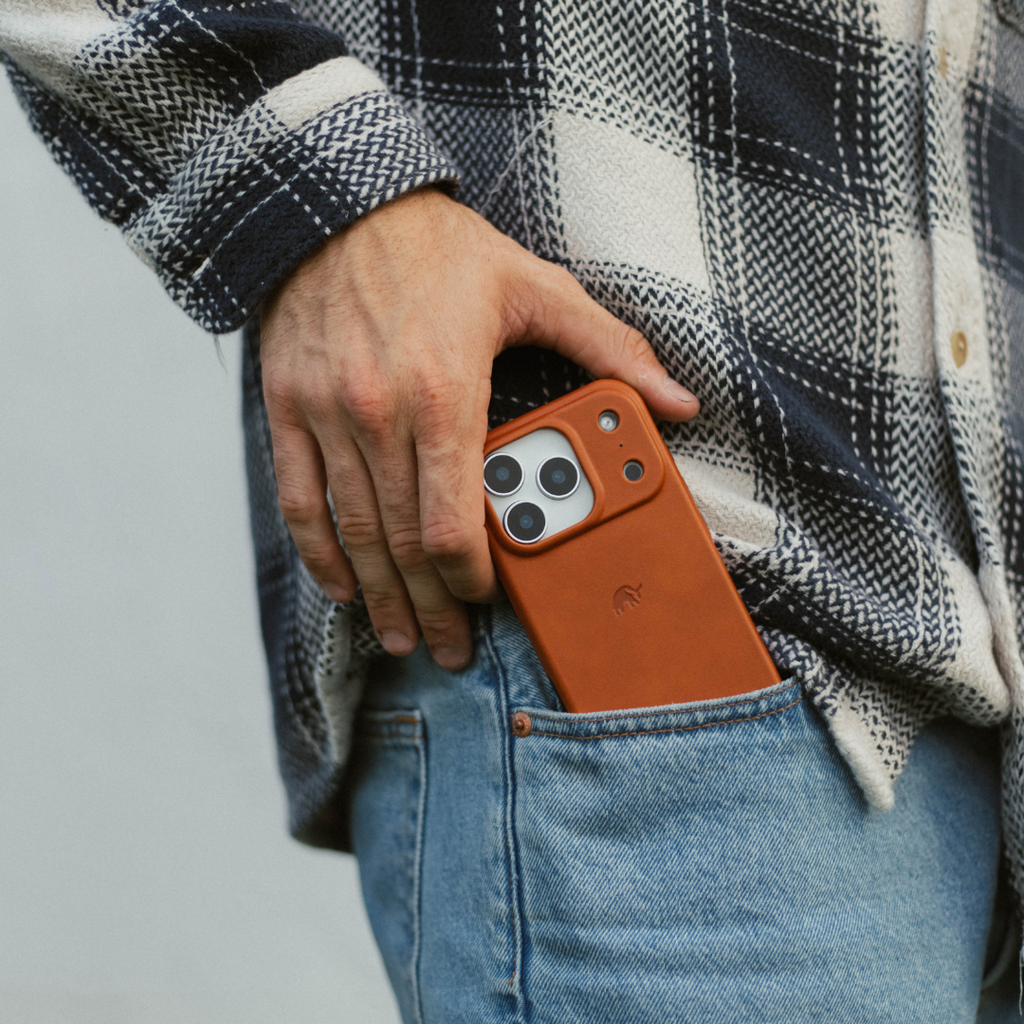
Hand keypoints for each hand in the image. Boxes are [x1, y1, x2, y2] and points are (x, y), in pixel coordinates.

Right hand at [259, 187, 698, 669]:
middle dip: (430, 609)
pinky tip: (342, 589)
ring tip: (400, 639)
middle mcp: (379, 412)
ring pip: (354, 535)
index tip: (486, 601)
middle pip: (404, 544)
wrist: (340, 203)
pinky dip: (320, 554)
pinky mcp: (288, 409)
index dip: (470, 579)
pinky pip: (299, 501)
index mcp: (445, 390)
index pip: (453, 522)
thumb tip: (678, 401)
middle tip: (448, 650)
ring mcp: (327, 414)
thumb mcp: (536, 287)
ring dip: (379, 599)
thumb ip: (610, 349)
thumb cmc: (440, 249)